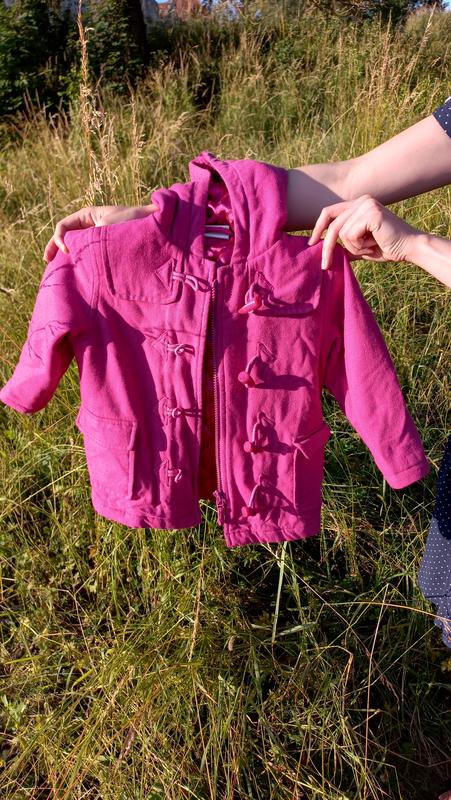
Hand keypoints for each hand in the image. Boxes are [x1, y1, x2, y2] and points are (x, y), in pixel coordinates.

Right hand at [43, 203, 157, 261]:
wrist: (154, 227)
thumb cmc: (133, 223)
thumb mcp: (107, 228)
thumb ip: (89, 237)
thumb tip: (73, 248)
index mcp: (88, 215)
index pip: (64, 226)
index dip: (59, 239)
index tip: (67, 252)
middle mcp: (90, 224)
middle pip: (66, 235)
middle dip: (55, 247)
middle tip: (47, 261)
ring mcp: (97, 235)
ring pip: (76, 244)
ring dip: (65, 255)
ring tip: (57, 268)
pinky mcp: (105, 246)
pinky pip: (87, 252)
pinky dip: (79, 260)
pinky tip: (76, 271)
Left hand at [307, 194, 418, 269]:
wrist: (409, 248)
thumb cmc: (387, 247)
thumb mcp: (359, 246)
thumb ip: (344, 244)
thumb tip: (323, 250)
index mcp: (358, 204)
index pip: (329, 212)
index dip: (318, 227)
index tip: (311, 243)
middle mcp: (362, 201)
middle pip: (333, 224)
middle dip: (327, 247)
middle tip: (325, 265)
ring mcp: (367, 205)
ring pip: (342, 233)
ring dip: (354, 247)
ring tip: (370, 246)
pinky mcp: (371, 213)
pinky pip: (351, 235)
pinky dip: (359, 246)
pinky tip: (374, 244)